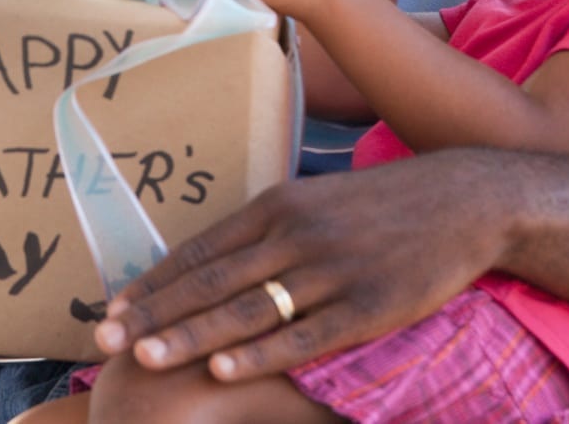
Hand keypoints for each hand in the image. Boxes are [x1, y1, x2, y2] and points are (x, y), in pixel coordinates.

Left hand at [93, 152, 507, 380]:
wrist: (464, 200)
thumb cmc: (383, 205)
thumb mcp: (318, 202)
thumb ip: (270, 230)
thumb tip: (217, 261)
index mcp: (280, 205)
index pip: (201, 248)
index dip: (154, 281)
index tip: (112, 307)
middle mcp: (296, 234)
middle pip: (212, 280)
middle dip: (154, 312)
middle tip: (105, 338)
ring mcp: (331, 271)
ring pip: (247, 308)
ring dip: (191, 335)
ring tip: (146, 355)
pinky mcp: (368, 306)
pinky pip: (305, 335)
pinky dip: (261, 353)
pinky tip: (224, 368)